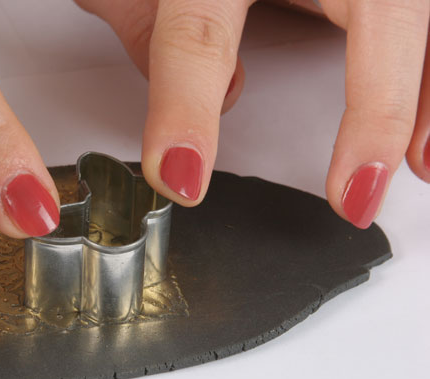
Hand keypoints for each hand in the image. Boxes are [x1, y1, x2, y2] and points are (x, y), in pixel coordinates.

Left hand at [75, 0, 429, 226]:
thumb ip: (143, 16)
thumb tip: (210, 94)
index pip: (199, 31)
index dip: (187, 108)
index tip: (180, 175)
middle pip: (378, 10)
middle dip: (375, 108)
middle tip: (352, 194)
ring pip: (425, 18)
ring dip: (427, 97)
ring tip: (414, 168)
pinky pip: (429, 18)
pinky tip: (426, 133)